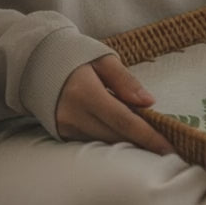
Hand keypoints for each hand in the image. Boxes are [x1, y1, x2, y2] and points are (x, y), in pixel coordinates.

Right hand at [56, 55, 174, 155]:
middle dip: (142, 143)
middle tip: (166, 145)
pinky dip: (110, 139)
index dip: (148, 136)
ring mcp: (66, 127)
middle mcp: (74, 115)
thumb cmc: (75, 55)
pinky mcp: (61, 133)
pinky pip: (92, 141)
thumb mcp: (103, 59)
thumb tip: (149, 102)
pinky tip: (124, 136)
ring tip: (149, 140)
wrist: (37, 61)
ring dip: (127, 143)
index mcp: (86, 92)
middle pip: (116, 136)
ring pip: (105, 142)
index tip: (168, 148)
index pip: (124, 120)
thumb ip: (126, 81)